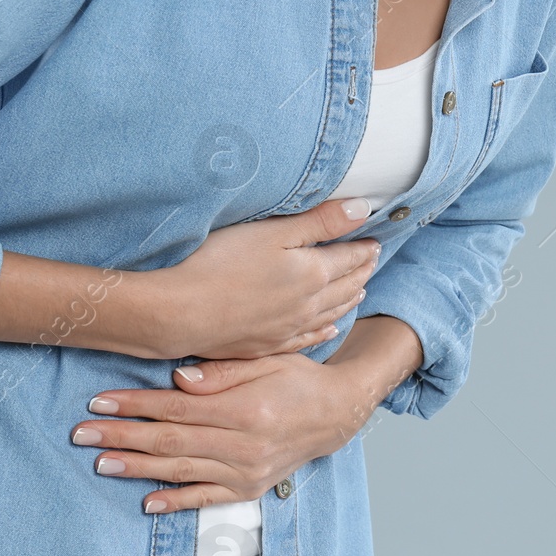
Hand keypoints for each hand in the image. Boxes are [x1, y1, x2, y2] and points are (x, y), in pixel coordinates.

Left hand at [71, 354, 375, 511]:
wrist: (336, 414)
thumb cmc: (297, 378)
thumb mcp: (267, 359)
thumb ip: (222, 371)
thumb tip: (178, 378)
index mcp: (246, 409)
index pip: (177, 408)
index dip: (135, 405)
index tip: (98, 402)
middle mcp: (245, 445)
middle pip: (171, 442)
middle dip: (122, 438)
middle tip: (82, 436)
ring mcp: (248, 472)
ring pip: (182, 471)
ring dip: (138, 469)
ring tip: (101, 464)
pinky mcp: (251, 488)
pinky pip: (207, 498)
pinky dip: (176, 502)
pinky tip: (146, 503)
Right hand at [141, 198, 381, 360]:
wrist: (180, 313)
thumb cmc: (220, 263)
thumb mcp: (273, 232)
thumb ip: (321, 221)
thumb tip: (364, 210)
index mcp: (312, 274)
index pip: (348, 258)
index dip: (363, 248)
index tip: (374, 241)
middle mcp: (307, 306)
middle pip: (344, 287)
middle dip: (361, 272)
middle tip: (371, 262)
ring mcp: (287, 329)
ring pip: (330, 314)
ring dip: (348, 300)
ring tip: (360, 291)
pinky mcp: (267, 344)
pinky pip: (307, 339)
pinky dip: (324, 331)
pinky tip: (330, 330)